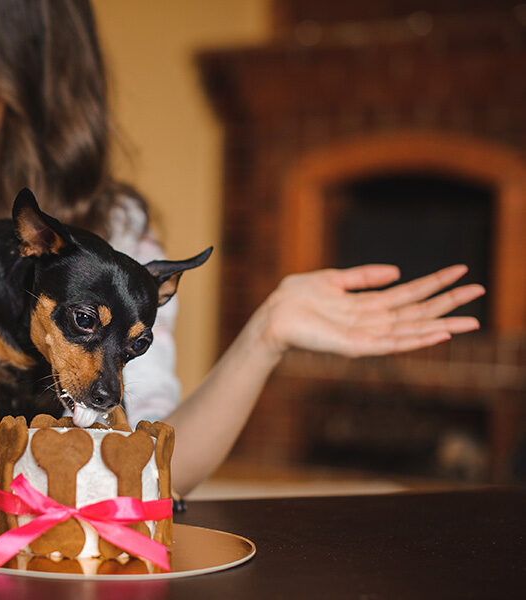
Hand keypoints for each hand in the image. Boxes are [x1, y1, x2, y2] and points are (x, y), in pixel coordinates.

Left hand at [257, 264, 483, 357]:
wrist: (272, 316)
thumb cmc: (296, 299)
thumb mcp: (333, 279)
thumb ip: (364, 276)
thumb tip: (397, 270)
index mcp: (367, 305)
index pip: (409, 294)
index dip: (435, 283)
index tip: (461, 272)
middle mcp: (372, 321)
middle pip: (418, 311)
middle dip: (449, 302)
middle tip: (482, 291)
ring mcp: (366, 335)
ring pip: (411, 329)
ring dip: (441, 324)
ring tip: (471, 320)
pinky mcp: (356, 346)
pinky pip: (391, 343)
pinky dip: (415, 340)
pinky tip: (436, 334)